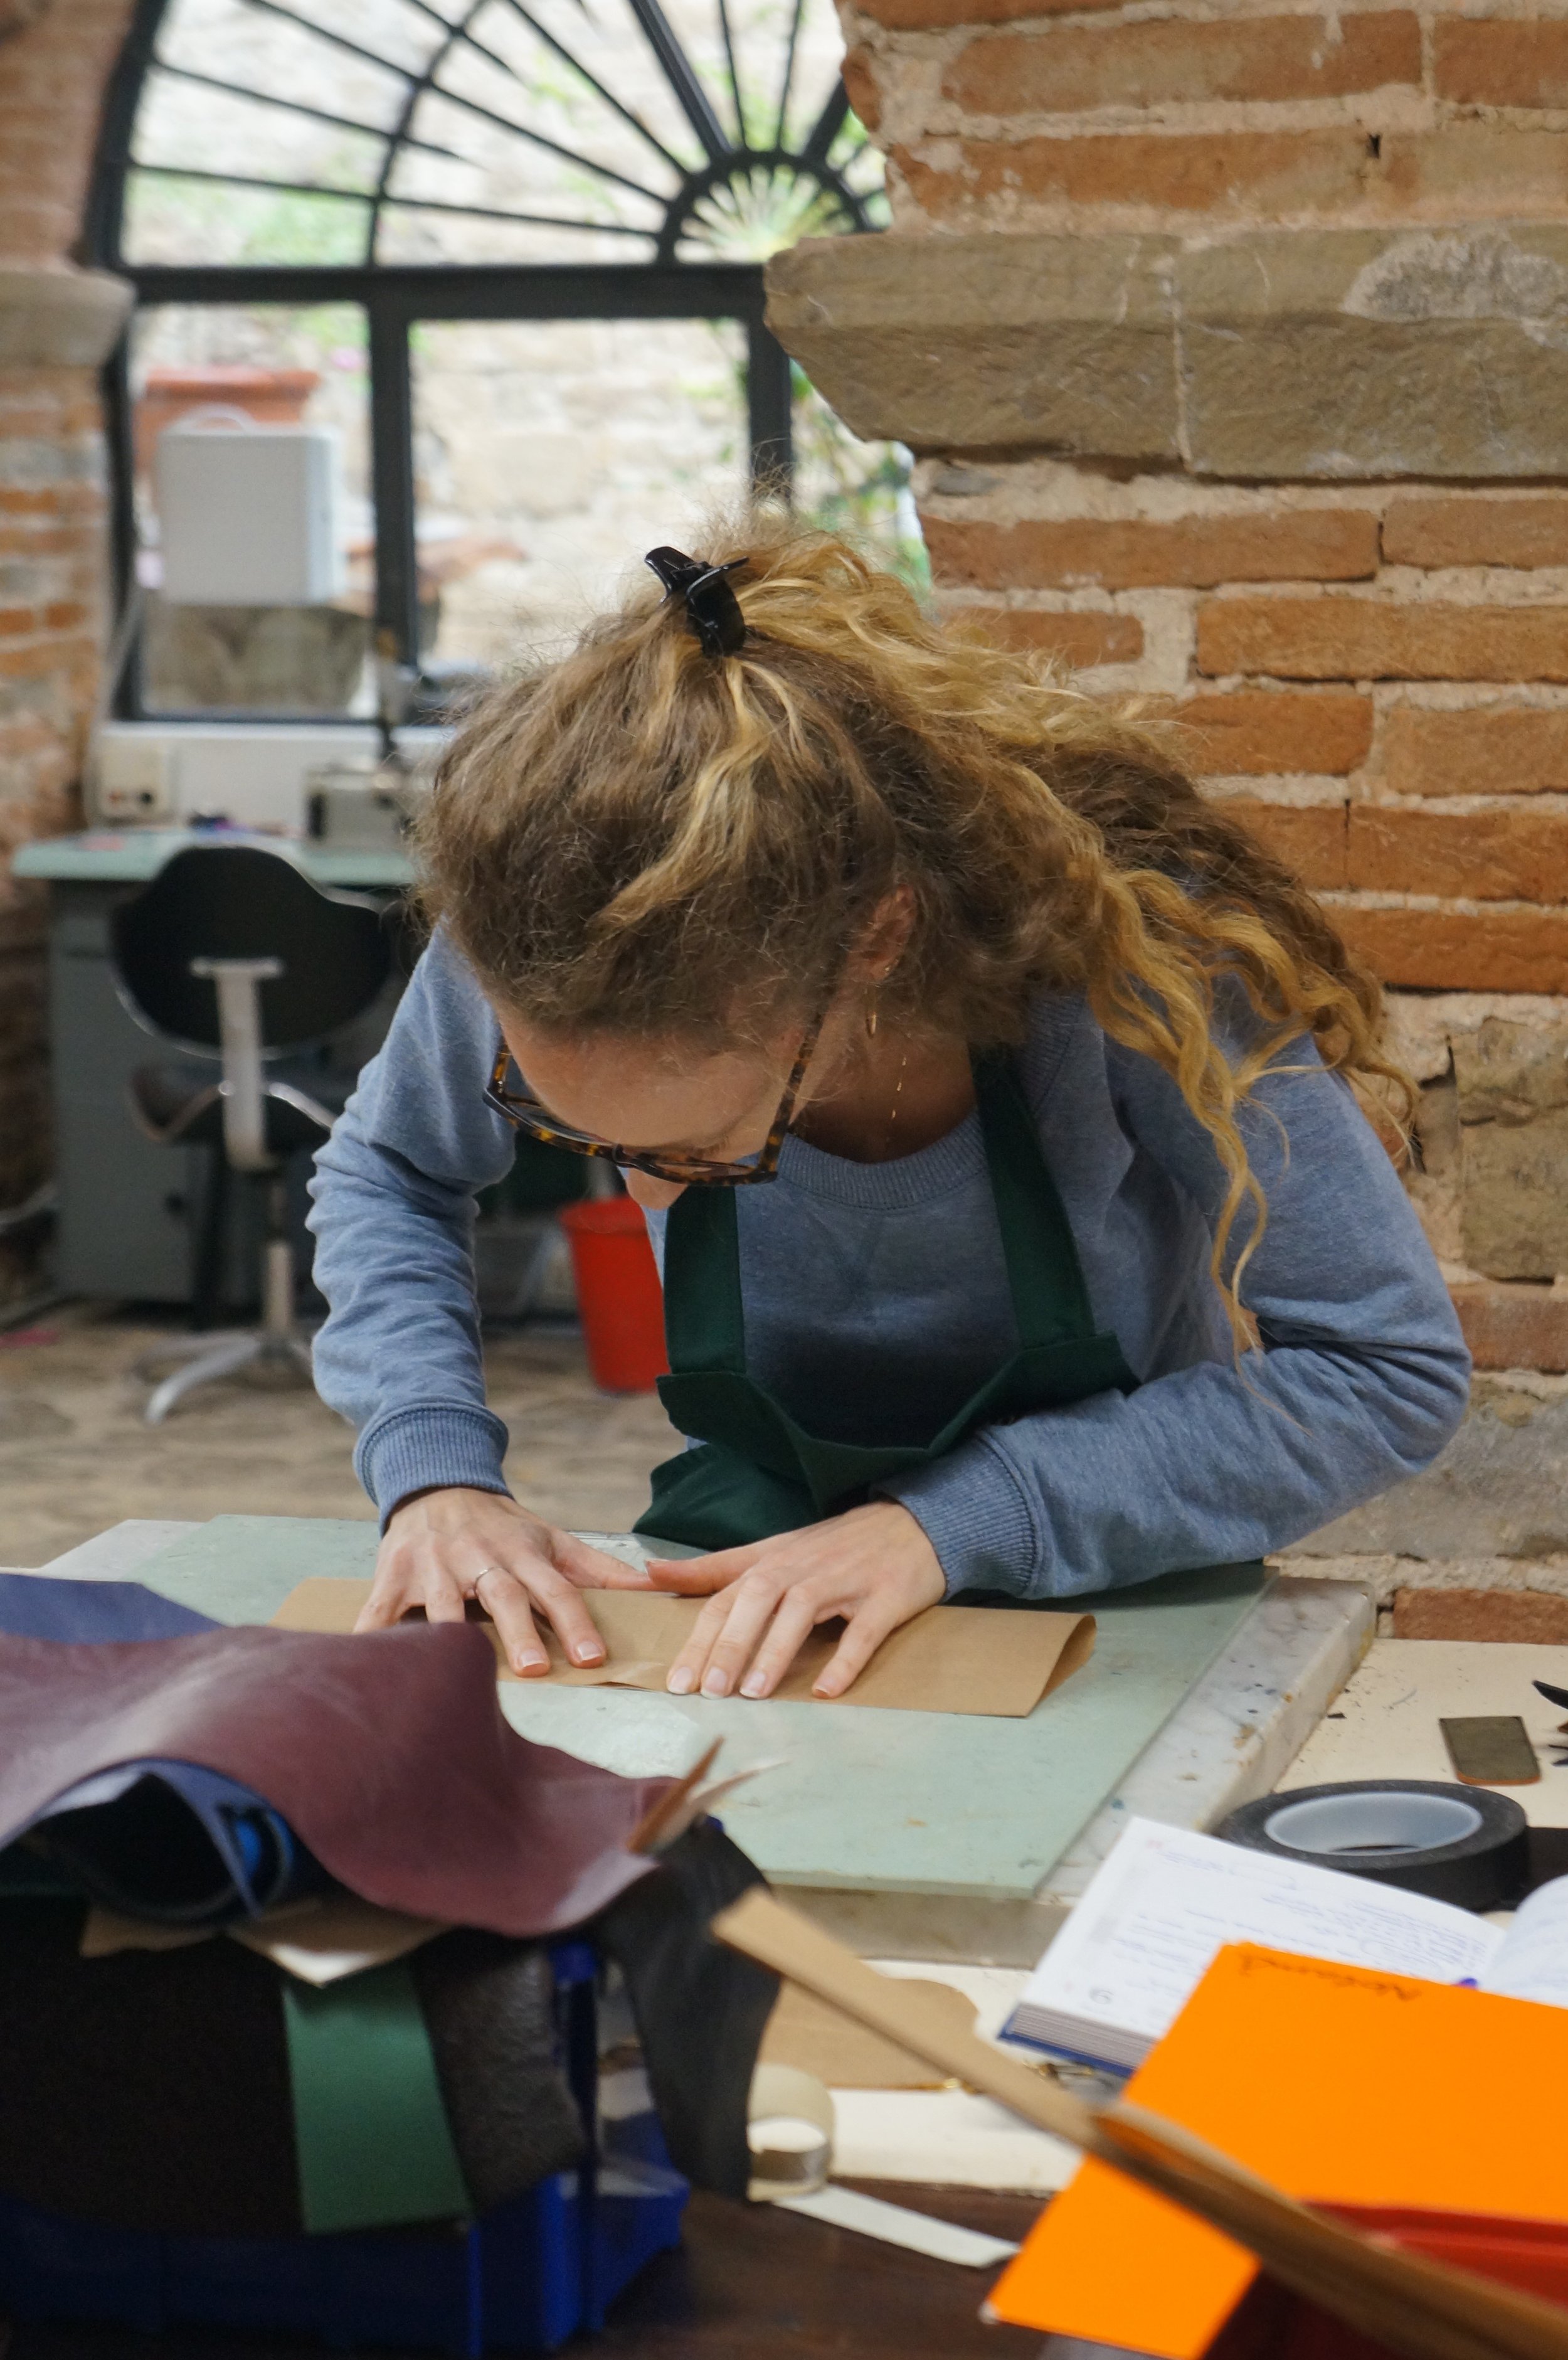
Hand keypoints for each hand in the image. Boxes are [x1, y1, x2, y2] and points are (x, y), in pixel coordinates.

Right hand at [361, 1486, 647, 1676]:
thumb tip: (652, 1588)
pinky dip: (373, 1635)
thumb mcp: (550, 1539)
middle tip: (534, 1668)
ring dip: (451, 1635)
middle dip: (519, 1630)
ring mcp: (434, 1567)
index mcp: (523, 1553)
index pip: (556, 1589)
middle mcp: (480, 1558)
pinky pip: (381, 1610)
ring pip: (445, 1604)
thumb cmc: (501, 1527)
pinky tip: (370, 1660)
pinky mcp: (394, 1575)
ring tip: (457, 1670)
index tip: (592, 1657)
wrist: (437, 1485)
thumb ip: (599, 1568)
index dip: (575, 1622)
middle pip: (504, 1596)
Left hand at [644, 1500, 944, 1701]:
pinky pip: (862, 1630)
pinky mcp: (886, 1596)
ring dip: (775, 1651)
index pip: (726, 1597)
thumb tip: (652, 1571)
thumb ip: (715, 1567)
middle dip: (729, 1645)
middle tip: (708, 1690)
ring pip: (802, 1612)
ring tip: (753, 1693)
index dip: (699, 1638)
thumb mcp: (772, 1551)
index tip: (676, 1681)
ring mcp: (846, 1580)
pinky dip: (844, 1660)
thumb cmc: (835, 1547)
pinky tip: (826, 1690)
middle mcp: (803, 1567)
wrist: (913, 1523)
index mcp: (773, 1561)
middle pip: (756, 1600)